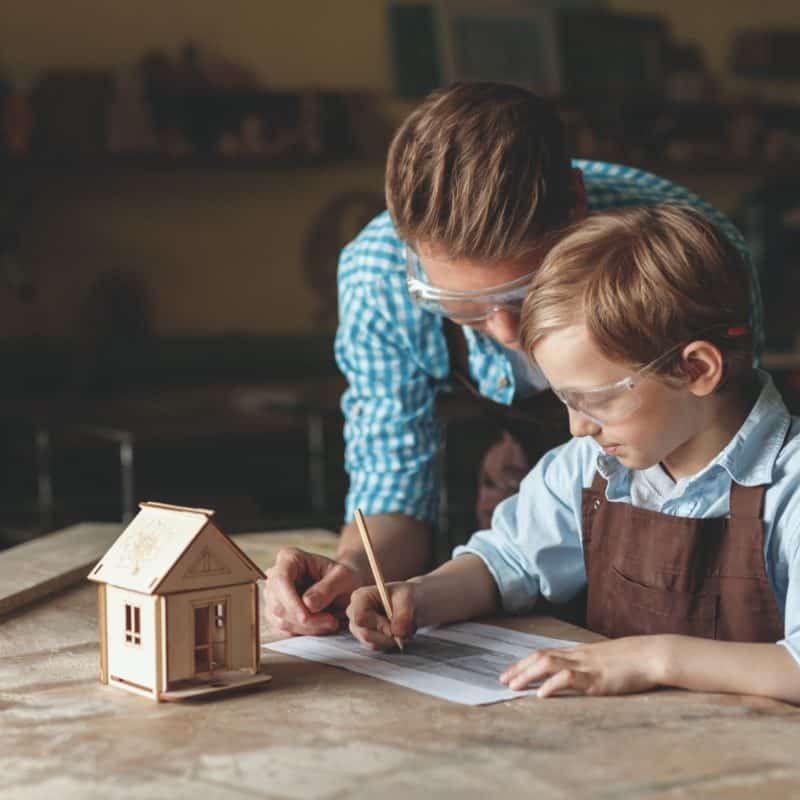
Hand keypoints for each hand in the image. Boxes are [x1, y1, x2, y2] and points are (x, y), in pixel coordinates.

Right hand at [264, 548, 359, 635]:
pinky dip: (304, 632)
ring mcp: (274, 596)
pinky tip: (322, 626)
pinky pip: (284, 630)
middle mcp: (276, 576)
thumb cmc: (344, 576)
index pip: (280, 580)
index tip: (306, 618)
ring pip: (280, 620)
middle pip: (278, 604)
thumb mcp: (344, 577)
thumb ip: (328, 588)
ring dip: (306, 628)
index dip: (290, 601)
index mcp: (289, 558)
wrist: (345, 586)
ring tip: (331, 622)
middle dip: (304, 619)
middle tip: (332, 621)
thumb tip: (307, 603)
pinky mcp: (277, 614)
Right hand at [347, 581, 419, 649]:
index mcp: (360, 597)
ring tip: (402, 628)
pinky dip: (389, 643)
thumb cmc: (404, 596)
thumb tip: (397, 632)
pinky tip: (396, 632)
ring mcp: (357, 627)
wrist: (409, 602)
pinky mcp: (364, 637)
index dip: (378, 625)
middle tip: (403, 630)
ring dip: (390, 640)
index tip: (394, 627)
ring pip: (371, 643)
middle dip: (387, 635)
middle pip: (365, 634)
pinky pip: (376, 647)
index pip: (360, 617)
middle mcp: (354, 612)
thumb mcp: (407, 598)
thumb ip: (403, 614)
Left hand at [500, 636, 666, 697]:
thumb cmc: (631, 659)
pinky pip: (570, 678)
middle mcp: (578, 655)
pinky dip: (552, 685)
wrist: (653, 654)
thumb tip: (572, 674)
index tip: (508, 672)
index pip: (544, 652)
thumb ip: (587, 664)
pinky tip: (541, 694)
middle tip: (502, 680)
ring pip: (549, 664)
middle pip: (540, 656)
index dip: (524, 662)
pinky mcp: (597, 678)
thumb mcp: (603, 659)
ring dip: (528, 675)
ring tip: (513, 686)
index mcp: (578, 651)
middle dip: (519, 668)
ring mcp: (586, 665)